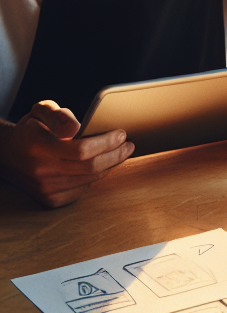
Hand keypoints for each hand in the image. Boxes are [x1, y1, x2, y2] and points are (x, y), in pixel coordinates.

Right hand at [0, 101, 133, 207]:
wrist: (8, 154)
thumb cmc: (32, 129)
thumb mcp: (41, 111)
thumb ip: (58, 115)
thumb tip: (75, 128)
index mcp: (37, 145)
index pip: (81, 150)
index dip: (106, 142)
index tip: (121, 133)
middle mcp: (40, 170)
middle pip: (91, 167)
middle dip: (116, 154)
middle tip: (129, 145)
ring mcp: (45, 188)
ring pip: (90, 179)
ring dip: (111, 165)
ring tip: (121, 153)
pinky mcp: (50, 200)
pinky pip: (83, 190)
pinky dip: (96, 178)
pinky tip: (102, 166)